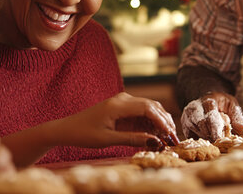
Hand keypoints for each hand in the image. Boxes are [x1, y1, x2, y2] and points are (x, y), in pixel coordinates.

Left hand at [54, 92, 178, 149]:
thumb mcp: (108, 139)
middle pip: (152, 106)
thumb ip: (132, 139)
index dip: (162, 121)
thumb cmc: (84, 133)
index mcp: (118, 105)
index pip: (148, 108)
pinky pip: (141, 115)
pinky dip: (150, 124)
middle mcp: (123, 100)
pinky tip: (156, 136)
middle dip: (164, 121)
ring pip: (149, 109)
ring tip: (167, 139)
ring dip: (159, 123)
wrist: (68, 129)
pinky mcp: (122, 110)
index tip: (170, 134)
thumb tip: (156, 141)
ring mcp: (123, 103)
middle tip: (174, 138)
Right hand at [181, 93, 242, 141]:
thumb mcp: (232, 105)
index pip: (210, 116)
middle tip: (220, 142)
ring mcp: (187, 116)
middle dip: (211, 135)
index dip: (215, 129)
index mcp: (207, 101)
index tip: (220, 139)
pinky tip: (207, 137)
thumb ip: (238, 117)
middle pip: (202, 125)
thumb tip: (242, 129)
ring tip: (215, 137)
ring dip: (207, 138)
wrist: (207, 100)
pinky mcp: (184, 124)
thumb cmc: (221, 104)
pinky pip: (191, 136)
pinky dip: (200, 140)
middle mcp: (194, 108)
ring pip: (196, 132)